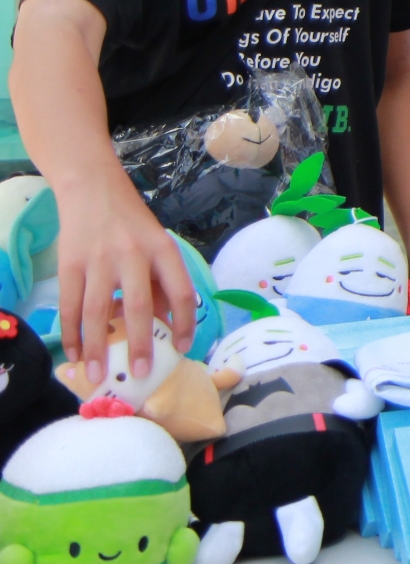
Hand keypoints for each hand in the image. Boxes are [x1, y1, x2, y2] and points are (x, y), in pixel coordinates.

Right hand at [56, 179, 193, 380]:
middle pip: (139, 305)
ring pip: (97, 311)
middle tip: (140, 373)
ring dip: (98, 347)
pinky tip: (75, 353)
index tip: (182, 348)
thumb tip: (167, 326)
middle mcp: (134, 254)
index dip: (185, 322)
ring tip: (98, 374)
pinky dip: (72, 333)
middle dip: (140, 343)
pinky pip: (70, 305)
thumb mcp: (157, 246)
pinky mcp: (70, 264)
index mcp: (163, 250)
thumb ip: (161, 283)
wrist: (93, 189)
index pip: (181, 291)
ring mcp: (99, 260)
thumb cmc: (132, 225)